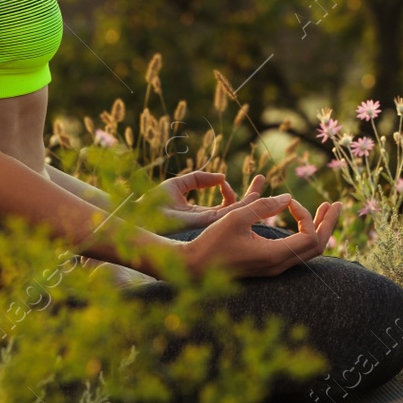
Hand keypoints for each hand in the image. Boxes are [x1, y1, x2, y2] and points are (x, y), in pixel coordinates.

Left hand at [148, 170, 267, 228]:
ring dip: (252, 197)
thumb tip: (222, 177)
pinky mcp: (208, 223)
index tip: (226, 181)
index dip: (232, 192)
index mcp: (201, 215)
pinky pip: (231, 214)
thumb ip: (199, 179)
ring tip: (261, 180)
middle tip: (262, 178)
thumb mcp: (179, 186)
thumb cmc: (153, 203)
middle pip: (237, 211)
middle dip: (252, 194)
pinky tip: (249, 192)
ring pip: (239, 213)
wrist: (140, 214)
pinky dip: (244, 204)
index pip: (224, 206)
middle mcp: (208, 222)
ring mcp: (210, 225)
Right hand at [181, 191, 339, 278]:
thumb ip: (263, 206)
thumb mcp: (236, 217)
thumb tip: (288, 197)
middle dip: (329, 224)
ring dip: (319, 228)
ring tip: (326, 209)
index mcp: (275, 256)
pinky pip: (297, 252)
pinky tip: (303, 222)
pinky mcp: (268, 265)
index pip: (310, 237)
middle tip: (337, 204)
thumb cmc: (212, 242)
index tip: (288, 201)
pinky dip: (306, 235)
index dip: (306, 215)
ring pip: (308, 251)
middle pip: (317, 247)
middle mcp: (279, 265)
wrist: (194, 268)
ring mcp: (275, 267)